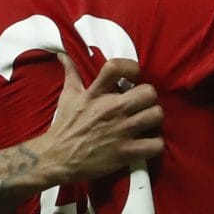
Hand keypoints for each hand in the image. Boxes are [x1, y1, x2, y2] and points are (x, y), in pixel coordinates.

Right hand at [34, 56, 163, 183]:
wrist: (56, 158)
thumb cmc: (64, 126)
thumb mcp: (68, 96)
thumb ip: (71, 73)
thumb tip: (63, 54)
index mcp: (96, 94)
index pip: (116, 67)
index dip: (131, 67)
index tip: (133, 76)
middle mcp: (111, 109)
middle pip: (149, 92)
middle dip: (148, 98)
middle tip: (142, 105)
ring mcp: (120, 131)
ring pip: (156, 116)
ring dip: (154, 120)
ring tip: (146, 123)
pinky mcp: (125, 153)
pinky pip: (156, 144)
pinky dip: (155, 144)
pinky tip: (147, 143)